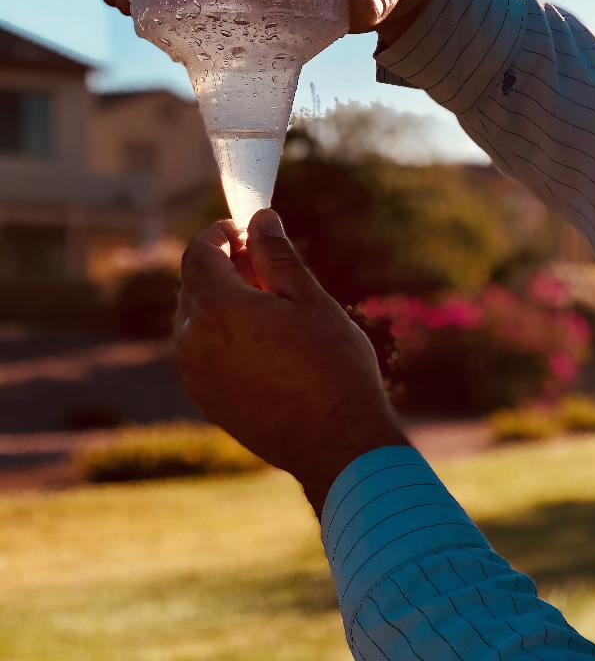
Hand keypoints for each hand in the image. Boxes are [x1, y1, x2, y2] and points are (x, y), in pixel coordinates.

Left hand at [175, 210, 408, 516]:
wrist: (336, 441)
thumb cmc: (332, 366)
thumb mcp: (310, 301)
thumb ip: (277, 257)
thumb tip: (261, 220)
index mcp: (217, 308)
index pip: (198, 254)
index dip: (219, 234)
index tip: (245, 228)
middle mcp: (192, 340)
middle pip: (193, 286)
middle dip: (222, 267)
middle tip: (264, 264)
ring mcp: (195, 374)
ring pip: (196, 322)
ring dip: (222, 304)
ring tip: (270, 308)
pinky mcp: (206, 400)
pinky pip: (203, 354)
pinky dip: (224, 338)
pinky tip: (266, 346)